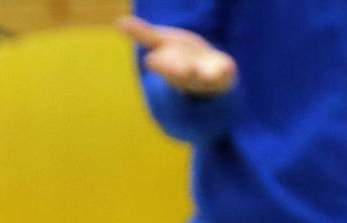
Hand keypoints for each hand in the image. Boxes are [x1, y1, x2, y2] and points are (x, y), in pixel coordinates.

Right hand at [117, 15, 236, 95]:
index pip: (162, 65)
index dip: (159, 64)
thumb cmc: (183, 56)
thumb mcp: (163, 43)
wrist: (211, 75)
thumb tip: (118, 23)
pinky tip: (228, 66)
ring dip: (205, 75)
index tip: (152, 60)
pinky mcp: (224, 72)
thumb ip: (144, 35)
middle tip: (180, 68)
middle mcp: (187, 74)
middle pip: (182, 73)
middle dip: (179, 70)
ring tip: (204, 71)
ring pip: (204, 76)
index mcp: (170, 67)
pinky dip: (226, 71)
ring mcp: (206, 75)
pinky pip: (225, 72)